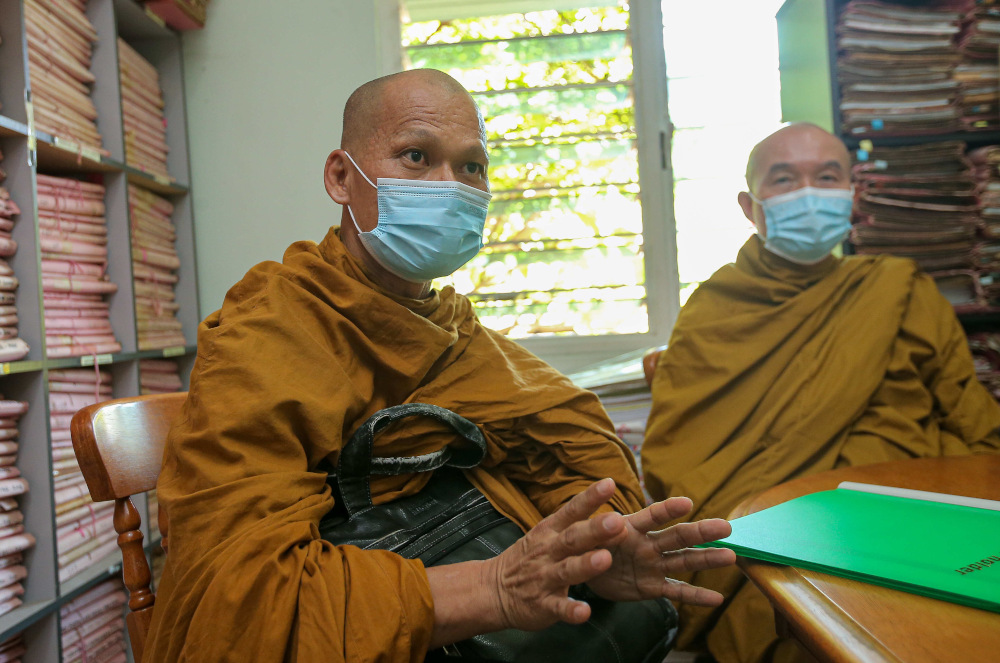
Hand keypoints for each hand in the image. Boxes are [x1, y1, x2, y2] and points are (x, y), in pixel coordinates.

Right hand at [484, 478, 631, 630]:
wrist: (493, 590)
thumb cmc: (529, 558)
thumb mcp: (546, 536)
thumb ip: (578, 529)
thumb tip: (616, 519)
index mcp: (549, 532)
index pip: (571, 511)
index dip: (589, 498)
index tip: (609, 484)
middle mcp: (548, 552)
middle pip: (572, 538)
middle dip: (594, 530)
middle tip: (617, 521)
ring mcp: (544, 578)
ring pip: (567, 570)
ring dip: (585, 565)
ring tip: (605, 559)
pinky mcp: (543, 605)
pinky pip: (558, 608)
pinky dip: (571, 610)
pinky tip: (584, 612)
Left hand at [585, 492, 735, 606]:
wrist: (579, 569)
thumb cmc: (583, 543)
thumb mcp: (585, 536)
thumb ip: (600, 530)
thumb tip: (614, 522)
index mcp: (631, 527)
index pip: (652, 516)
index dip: (668, 509)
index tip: (686, 502)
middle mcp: (647, 544)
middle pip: (677, 536)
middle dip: (701, 532)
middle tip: (726, 527)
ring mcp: (653, 565)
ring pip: (683, 561)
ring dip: (707, 559)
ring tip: (731, 556)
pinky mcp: (651, 587)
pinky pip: (676, 592)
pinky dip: (695, 597)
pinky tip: (717, 599)